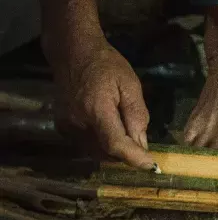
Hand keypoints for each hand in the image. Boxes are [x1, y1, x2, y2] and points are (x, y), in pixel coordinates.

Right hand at [55, 40, 153, 168]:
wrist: (73, 52)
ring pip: (97, 153)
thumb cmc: (106, 65)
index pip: (116, 144)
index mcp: (96, 109)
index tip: (152, 167)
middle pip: (107, 153)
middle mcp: (77, 123)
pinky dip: (103, 146)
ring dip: (115, 152)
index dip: (135, 158)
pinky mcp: (63, 128)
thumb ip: (137, 116)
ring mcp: (67, 127)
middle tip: (142, 147)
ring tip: (127, 135)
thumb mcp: (130, 85)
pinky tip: (111, 131)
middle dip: (127, 155)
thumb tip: (142, 144)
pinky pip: (88, 146)